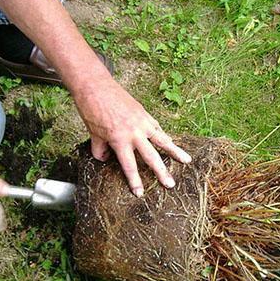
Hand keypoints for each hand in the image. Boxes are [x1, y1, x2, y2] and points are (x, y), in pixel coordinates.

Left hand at [75, 78, 191, 196]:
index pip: (129, 166)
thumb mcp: (93, 134)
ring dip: (175, 151)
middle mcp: (134, 133)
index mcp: (119, 140)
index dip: (135, 181)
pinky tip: (171, 142)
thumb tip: (106, 158)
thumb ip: (100, 149)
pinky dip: (164, 135)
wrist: (96, 87)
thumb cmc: (92, 110)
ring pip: (162, 140)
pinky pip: (157, 127)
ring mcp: (142, 122)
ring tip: (187, 160)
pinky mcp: (144, 114)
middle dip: (161, 172)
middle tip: (171, 184)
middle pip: (151, 157)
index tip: (140, 193)